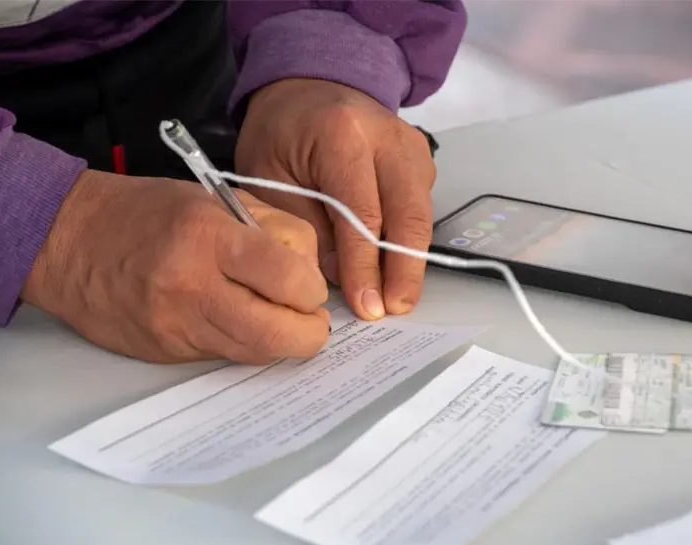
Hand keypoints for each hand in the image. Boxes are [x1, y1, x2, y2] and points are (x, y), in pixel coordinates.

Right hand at [22, 170, 328, 363]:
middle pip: (278, 334)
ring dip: (281, 342)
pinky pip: (224, 357)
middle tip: (311, 319)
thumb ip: (274, 230)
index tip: (310, 285)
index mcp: (210, 237)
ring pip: (254, 353)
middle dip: (311, 333)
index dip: (312, 289)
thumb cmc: (149, 212)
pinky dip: (245, 343)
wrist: (68, 241)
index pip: (288, 279)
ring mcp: (177, 326)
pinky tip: (241, 321)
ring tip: (280, 318)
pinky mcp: (166, 352)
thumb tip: (311, 273)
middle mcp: (193, 287)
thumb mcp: (218, 199)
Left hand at [235, 79, 435, 320]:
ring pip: (422, 213)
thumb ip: (305, 227)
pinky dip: (410, 240)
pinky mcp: (421, 158)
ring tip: (397, 297)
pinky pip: (421, 207)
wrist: (310, 87)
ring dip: (411, 259)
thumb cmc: (281, 133)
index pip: (362, 212)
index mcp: (342, 135)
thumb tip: (340, 278)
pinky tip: (395, 267)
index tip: (367, 306)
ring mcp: (412, 146)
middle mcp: (387, 137)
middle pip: (408, 214)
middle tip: (395, 309)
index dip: (365, 265)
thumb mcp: (269, 177)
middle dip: (404, 269)